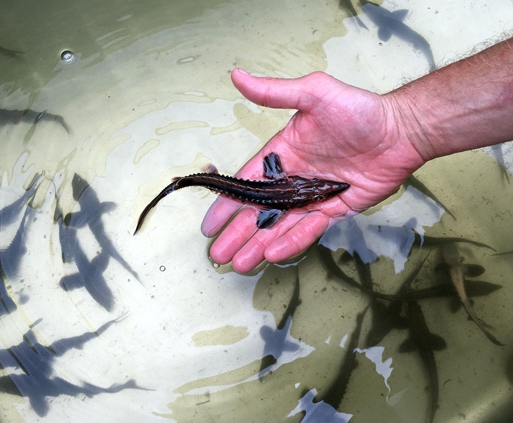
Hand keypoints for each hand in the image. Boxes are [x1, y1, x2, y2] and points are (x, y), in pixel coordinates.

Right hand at [201, 69, 424, 272]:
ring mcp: (313, 197)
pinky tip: (273, 254)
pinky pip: (309, 229)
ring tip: (239, 264)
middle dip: (237, 234)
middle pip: (259, 212)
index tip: (210, 224)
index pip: (247, 183)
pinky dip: (292, 242)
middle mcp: (293, 178)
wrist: (400, 131)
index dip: (227, 204)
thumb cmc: (358, 110)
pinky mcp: (334, 210)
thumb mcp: (313, 93)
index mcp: (282, 154)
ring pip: (280, 226)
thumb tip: (237, 76)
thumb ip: (274, 92)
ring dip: (259, 245)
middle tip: (219, 254)